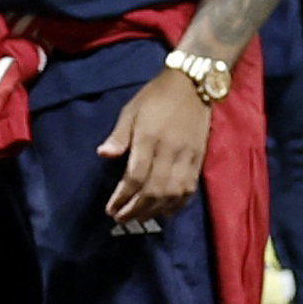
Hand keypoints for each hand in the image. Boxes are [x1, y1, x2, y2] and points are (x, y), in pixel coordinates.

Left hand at [100, 63, 217, 232]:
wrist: (193, 85)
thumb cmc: (156, 97)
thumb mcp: (131, 110)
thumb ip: (119, 136)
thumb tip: (103, 154)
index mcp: (149, 137)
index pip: (135, 176)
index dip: (122, 197)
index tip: (110, 209)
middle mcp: (169, 150)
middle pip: (153, 190)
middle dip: (136, 209)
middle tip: (121, 219)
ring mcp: (187, 157)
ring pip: (172, 194)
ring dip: (154, 211)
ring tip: (140, 218)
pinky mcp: (199, 160)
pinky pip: (189, 190)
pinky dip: (176, 205)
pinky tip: (164, 211)